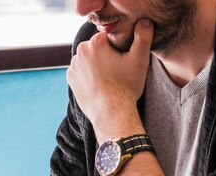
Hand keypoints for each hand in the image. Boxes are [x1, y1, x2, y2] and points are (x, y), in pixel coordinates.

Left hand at [67, 19, 152, 142]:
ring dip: (98, 65)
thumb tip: (145, 21)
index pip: (109, 37)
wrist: (110, 113)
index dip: (119, 48)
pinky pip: (82, 71)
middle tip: (118, 72)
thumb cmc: (125, 87)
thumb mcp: (139, 60)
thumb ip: (144, 36)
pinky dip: (90, 76)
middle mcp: (80, 51)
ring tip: (109, 80)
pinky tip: (100, 84)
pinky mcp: (70, 78)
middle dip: (107, 56)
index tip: (124, 61)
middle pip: (98, 48)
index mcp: (95, 42)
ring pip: (90, 59)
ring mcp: (73, 65)